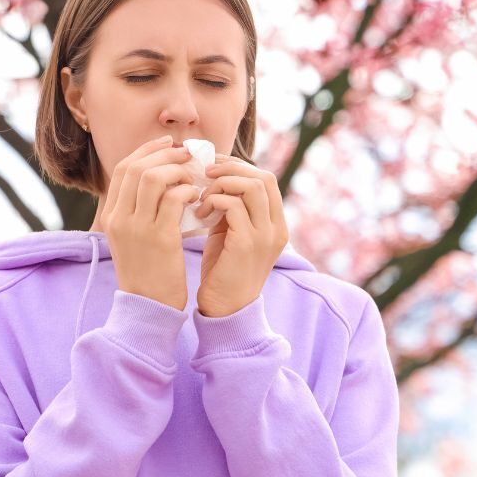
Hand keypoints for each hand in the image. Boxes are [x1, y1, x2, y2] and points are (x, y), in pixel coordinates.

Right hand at [100, 135, 200, 310]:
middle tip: (186, 153)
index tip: (167, 144)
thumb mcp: (132, 238)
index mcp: (111, 216)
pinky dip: (187, 191)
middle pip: (136, 167)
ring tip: (192, 177)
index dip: (145, 150)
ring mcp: (137, 228)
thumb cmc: (147, 272)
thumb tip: (161, 177)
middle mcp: (119, 219)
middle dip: (164, 154)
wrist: (148, 307)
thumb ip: (139, 209)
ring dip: (176, 170)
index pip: (122, 169)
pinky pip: (173, 200)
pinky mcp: (160, 239)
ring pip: (152, 178)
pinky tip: (197, 197)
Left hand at [193, 154, 289, 316]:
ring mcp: (265, 236)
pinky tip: (199, 214)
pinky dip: (213, 202)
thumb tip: (216, 178)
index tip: (213, 166)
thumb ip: (232, 208)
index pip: (266, 179)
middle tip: (204, 174)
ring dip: (221, 185)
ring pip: (250, 187)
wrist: (225, 309)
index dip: (238, 166)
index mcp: (276, 224)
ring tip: (202, 197)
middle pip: (262, 177)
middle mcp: (277, 228)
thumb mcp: (232, 233)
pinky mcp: (247, 244)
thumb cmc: (224, 270)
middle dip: (230, 169)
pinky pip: (232, 206)